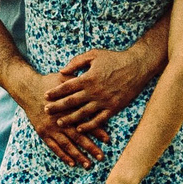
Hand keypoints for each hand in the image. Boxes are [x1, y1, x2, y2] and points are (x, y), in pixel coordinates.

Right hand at [12, 71, 100, 166]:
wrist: (27, 87)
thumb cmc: (49, 82)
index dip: (97, 131)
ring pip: (66, 145)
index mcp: (68, 108)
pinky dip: (63, 155)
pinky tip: (71, 163)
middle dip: (90, 148)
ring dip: (78, 156)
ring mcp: (50, 128)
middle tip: (101, 157)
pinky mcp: (43, 132)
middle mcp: (60, 120)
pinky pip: (54, 147)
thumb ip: (80, 84)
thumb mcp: (65, 79)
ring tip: (88, 165)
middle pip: (78, 136)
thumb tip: (96, 83)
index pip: (85, 121)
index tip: (108, 140)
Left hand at [44, 43, 158, 135]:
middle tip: (46, 111)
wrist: (137, 66)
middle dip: (57, 107)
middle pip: (71, 102)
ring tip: (59, 123)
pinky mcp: (113, 108)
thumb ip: (76, 62)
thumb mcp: (94, 54)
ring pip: (83, 113)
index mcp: (88, 78)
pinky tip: (79, 129)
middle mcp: (94, 91)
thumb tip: (62, 70)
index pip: (66, 87)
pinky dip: (88, 126)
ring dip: (70, 119)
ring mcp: (104, 101)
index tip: (45, 96)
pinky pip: (99, 120)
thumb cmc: (114, 58)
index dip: (55, 92)